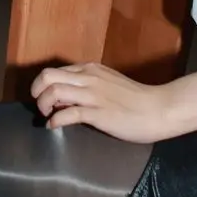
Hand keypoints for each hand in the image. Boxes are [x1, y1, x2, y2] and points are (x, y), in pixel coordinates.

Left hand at [29, 60, 169, 141]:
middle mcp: (88, 78)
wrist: (159, 109)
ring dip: (43, 105)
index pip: (56, 71)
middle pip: (48, 76)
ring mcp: (92, 95)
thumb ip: (89, 85)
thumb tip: (66, 97)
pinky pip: (67, 114)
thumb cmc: (136, 99)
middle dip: (37, 91)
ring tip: (47, 116)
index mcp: (91, 69)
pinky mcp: (97, 114)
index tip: (46, 98)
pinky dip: (55, 121)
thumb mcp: (109, 83)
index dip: (45, 85)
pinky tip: (54, 126)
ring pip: (54, 91)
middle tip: (40, 105)